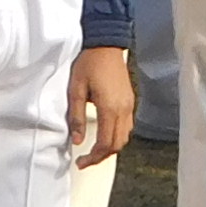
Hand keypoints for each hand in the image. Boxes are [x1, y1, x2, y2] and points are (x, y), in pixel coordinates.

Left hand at [69, 46, 136, 168]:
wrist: (105, 44)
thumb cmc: (88, 64)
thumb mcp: (76, 90)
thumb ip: (77, 117)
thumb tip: (77, 141)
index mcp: (110, 108)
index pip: (106, 144)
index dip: (93, 157)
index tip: (80, 162)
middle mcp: (124, 110)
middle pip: (117, 145)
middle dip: (102, 157)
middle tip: (85, 160)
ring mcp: (129, 106)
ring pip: (124, 137)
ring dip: (111, 148)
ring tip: (94, 150)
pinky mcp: (130, 101)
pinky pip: (127, 126)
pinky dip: (117, 137)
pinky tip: (105, 135)